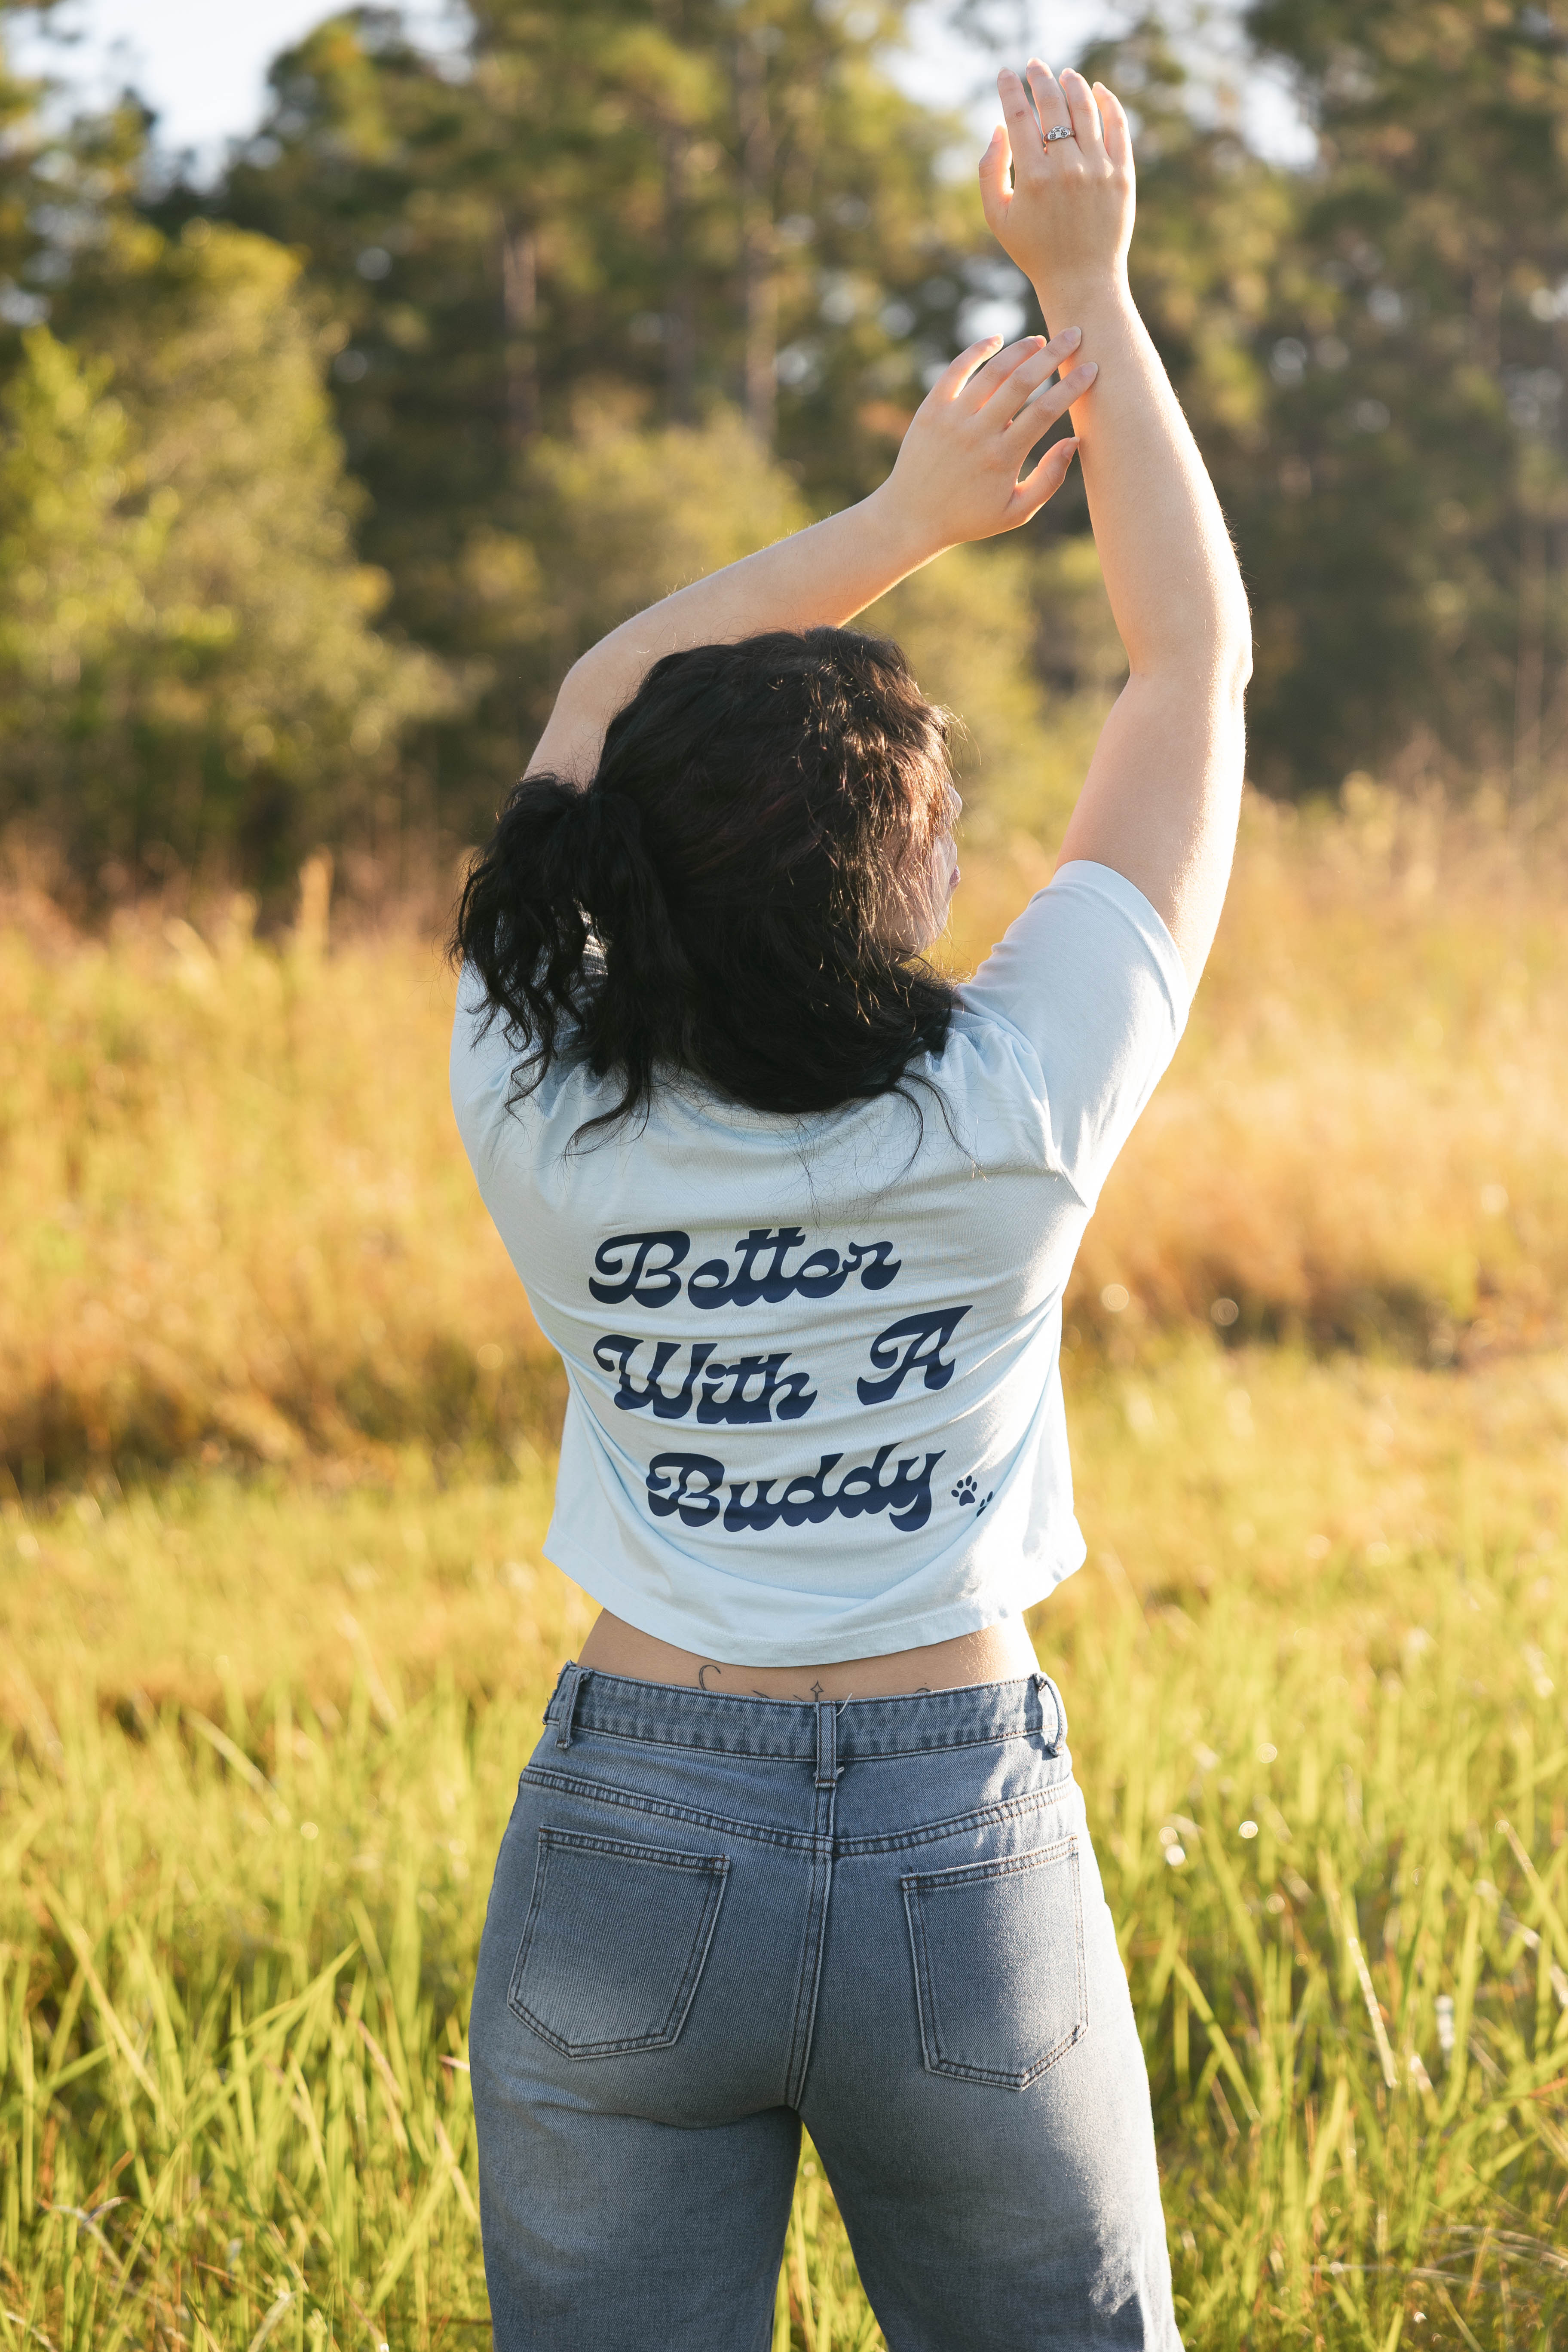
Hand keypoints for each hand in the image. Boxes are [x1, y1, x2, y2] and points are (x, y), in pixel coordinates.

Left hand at [872, 329, 1095, 554]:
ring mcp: (952, 419)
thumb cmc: (969, 518)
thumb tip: (1074, 440)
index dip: (1072, 386)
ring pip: (992, 371)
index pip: (1046, 411)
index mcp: (1003, 459)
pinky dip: (977, 351)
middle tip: (1074, 335)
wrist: (910, 519)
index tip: (1091, 368)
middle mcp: (977, 434)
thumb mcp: (1015, 512)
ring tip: (1040, 341)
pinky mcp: (930, 410)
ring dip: (1020, 350)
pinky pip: (956, 370)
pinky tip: (996, 340)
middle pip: (1022, 382)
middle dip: (1054, 355)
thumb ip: (1049, 479)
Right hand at [979, 62, 1134, 299]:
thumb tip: (999, 127)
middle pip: (1053, 103)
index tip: (1006, 74)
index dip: (1010, 89)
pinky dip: (1107, 102)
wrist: (1081, 281)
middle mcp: (1067, 168)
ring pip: (1086, 107)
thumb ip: (990, 170)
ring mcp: (1098, 169)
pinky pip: (1117, 125)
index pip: (1020, 116)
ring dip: (1073, 84)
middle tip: (1034, 66)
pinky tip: (1097, 91)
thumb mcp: (998, 216)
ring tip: (1064, 76)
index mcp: (1033, 177)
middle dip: (1040, 77)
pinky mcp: (1122, 174)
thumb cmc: (1035, 251)